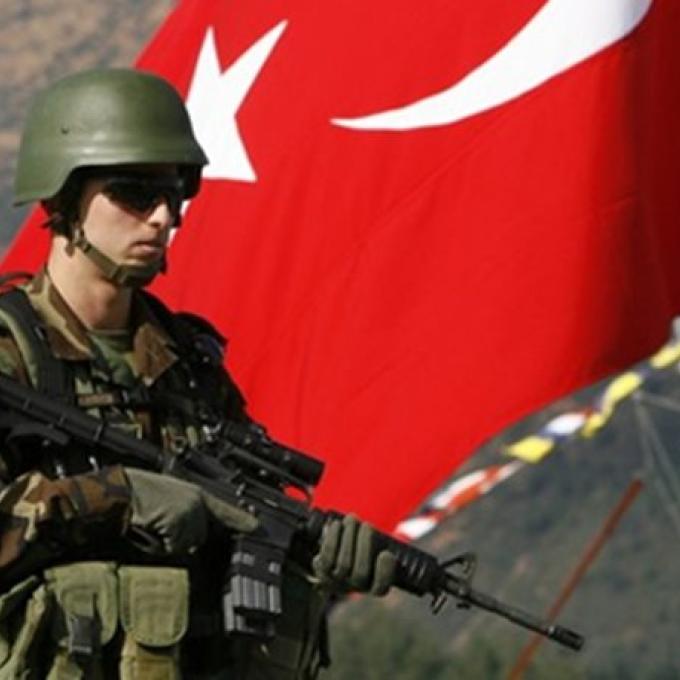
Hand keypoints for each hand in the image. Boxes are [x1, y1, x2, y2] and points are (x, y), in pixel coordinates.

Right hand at [124, 468, 257, 554]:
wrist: (122, 490)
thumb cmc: (139, 492)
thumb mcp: (171, 496)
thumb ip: (188, 508)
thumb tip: (194, 528)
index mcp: (197, 492)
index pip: (225, 508)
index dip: (241, 519)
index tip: (257, 526)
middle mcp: (199, 502)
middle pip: (201, 535)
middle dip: (183, 536)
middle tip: (161, 522)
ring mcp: (191, 514)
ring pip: (187, 544)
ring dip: (171, 540)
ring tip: (153, 522)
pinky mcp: (181, 526)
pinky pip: (173, 548)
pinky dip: (160, 544)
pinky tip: (151, 527)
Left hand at [312, 515, 395, 595]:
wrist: (337, 553)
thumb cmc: (364, 545)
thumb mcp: (379, 546)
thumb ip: (385, 546)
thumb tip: (385, 547)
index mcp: (374, 585)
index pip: (381, 588)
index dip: (384, 573)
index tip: (386, 554)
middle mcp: (355, 588)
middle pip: (361, 573)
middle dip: (364, 545)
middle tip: (367, 525)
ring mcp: (337, 582)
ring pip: (344, 564)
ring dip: (349, 537)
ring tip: (352, 519)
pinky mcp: (322, 570)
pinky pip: (327, 557)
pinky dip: (332, 538)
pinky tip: (337, 524)